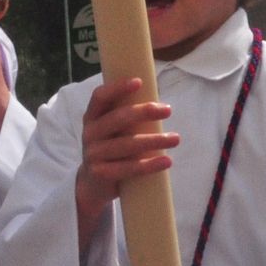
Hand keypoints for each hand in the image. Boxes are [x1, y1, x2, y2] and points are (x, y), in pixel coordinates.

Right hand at [73, 78, 177, 241]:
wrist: (92, 183)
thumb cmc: (109, 148)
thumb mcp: (110, 130)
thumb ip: (124, 116)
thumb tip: (158, 102)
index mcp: (91, 117)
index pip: (100, 97)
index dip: (117, 88)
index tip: (139, 82)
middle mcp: (89, 133)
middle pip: (117, 118)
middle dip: (144, 112)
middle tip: (168, 110)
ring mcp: (93, 154)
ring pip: (126, 144)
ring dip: (154, 140)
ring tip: (176, 138)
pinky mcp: (101, 173)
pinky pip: (128, 168)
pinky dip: (149, 165)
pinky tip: (166, 161)